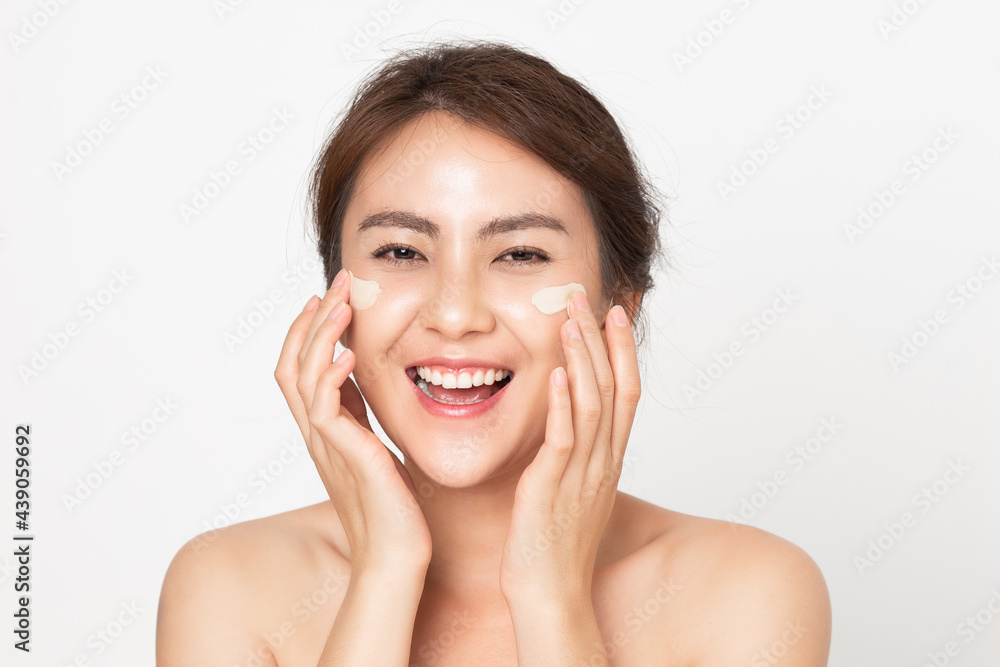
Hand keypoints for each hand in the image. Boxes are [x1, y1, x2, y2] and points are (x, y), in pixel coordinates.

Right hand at [273, 268, 431, 573]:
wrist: (396, 556)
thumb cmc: (393, 508)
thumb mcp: (377, 449)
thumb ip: (364, 419)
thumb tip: (365, 386)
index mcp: (324, 431)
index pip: (299, 369)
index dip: (307, 331)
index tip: (328, 298)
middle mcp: (317, 435)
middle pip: (291, 364)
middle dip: (313, 319)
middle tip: (337, 282)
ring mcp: (327, 446)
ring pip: (303, 378)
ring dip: (320, 336)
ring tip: (341, 304)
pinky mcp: (347, 458)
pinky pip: (324, 411)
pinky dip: (332, 378)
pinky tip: (350, 355)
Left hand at [499, 291, 640, 604]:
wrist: (551, 592)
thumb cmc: (555, 542)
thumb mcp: (575, 487)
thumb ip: (577, 451)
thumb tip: (570, 418)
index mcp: (608, 459)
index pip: (627, 393)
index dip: (623, 350)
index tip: (615, 311)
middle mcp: (603, 462)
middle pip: (614, 389)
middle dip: (602, 340)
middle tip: (589, 297)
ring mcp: (582, 475)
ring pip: (592, 406)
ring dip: (583, 361)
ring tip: (572, 322)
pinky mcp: (552, 489)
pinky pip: (563, 440)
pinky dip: (561, 405)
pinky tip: (554, 375)